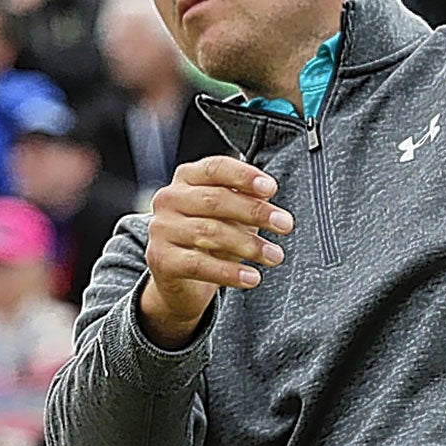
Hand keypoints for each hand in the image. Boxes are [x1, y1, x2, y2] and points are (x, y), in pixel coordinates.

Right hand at [141, 157, 292, 347]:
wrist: (179, 277)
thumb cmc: (210, 235)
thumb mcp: (229, 213)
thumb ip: (245, 199)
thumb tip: (267, 194)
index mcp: (186, 177)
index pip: (215, 168)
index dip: (244, 176)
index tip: (272, 188)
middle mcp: (169, 198)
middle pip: (215, 200)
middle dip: (254, 212)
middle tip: (285, 225)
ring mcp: (161, 228)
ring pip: (209, 233)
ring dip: (248, 245)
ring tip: (275, 255)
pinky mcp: (160, 259)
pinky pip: (198, 265)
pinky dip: (229, 272)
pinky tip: (252, 278)